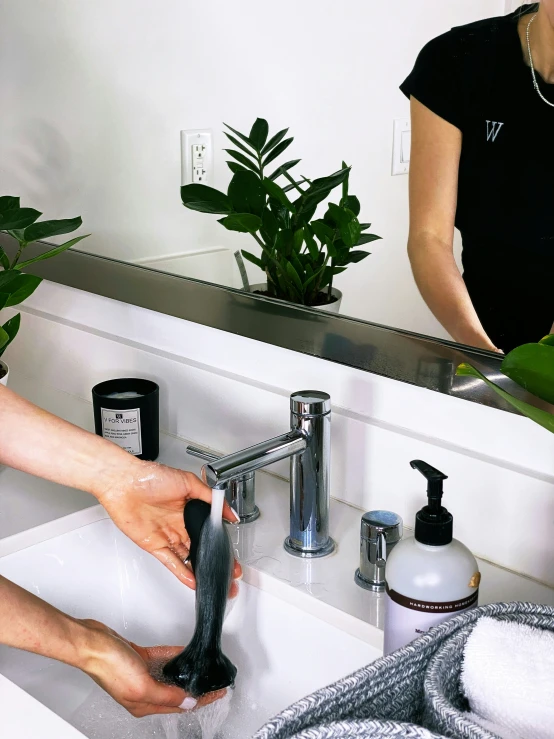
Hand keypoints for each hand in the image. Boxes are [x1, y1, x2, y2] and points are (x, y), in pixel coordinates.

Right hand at [79, 619, 224, 716]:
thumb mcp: (142, 686)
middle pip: (177, 692)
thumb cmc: (109, 666)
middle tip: (214, 683)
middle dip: (196, 688)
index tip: (217, 693)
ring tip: (203, 668)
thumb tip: (188, 702)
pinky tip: (186, 653)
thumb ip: (167, 695)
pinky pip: (163, 658)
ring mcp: (141, 674)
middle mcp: (143, 691)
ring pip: (171, 675)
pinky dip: (175, 655)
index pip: (180, 706)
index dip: (201, 700)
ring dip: (187, 672)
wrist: (93, 643)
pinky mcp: (139, 658)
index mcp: (143, 705)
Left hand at [97, 461, 241, 593]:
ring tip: (214, 581)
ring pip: (188, 558)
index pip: (208, 531)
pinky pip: (171, 561)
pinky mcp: (154, 545)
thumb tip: (229, 512)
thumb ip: (210, 498)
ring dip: (201, 570)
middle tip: (229, 573)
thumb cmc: (151, 476)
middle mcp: (178, 524)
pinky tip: (193, 580)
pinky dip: (182, 572)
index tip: (232, 553)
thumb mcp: (188, 481)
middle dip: (215, 561)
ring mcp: (167, 536)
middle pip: (200, 547)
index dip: (220, 543)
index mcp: (189, 509)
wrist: (123, 483)